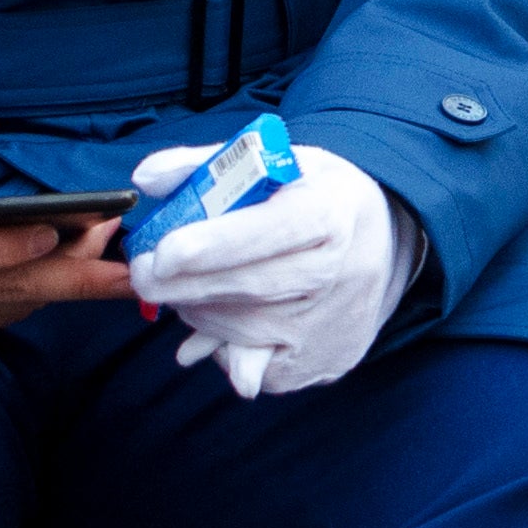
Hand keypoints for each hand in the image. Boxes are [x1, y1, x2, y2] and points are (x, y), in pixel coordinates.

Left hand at [130, 137, 410, 400]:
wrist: (384, 239)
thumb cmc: (315, 194)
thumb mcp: (276, 161)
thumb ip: (206, 164)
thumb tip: (146, 179)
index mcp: (332, 210)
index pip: (273, 230)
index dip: (216, 245)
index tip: (163, 252)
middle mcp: (344, 271)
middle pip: (252, 288)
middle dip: (185, 286)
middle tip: (142, 276)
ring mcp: (338, 323)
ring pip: (244, 330)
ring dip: (200, 312)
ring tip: (187, 289)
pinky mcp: (329, 362)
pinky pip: (256, 367)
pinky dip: (224, 344)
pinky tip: (222, 316)